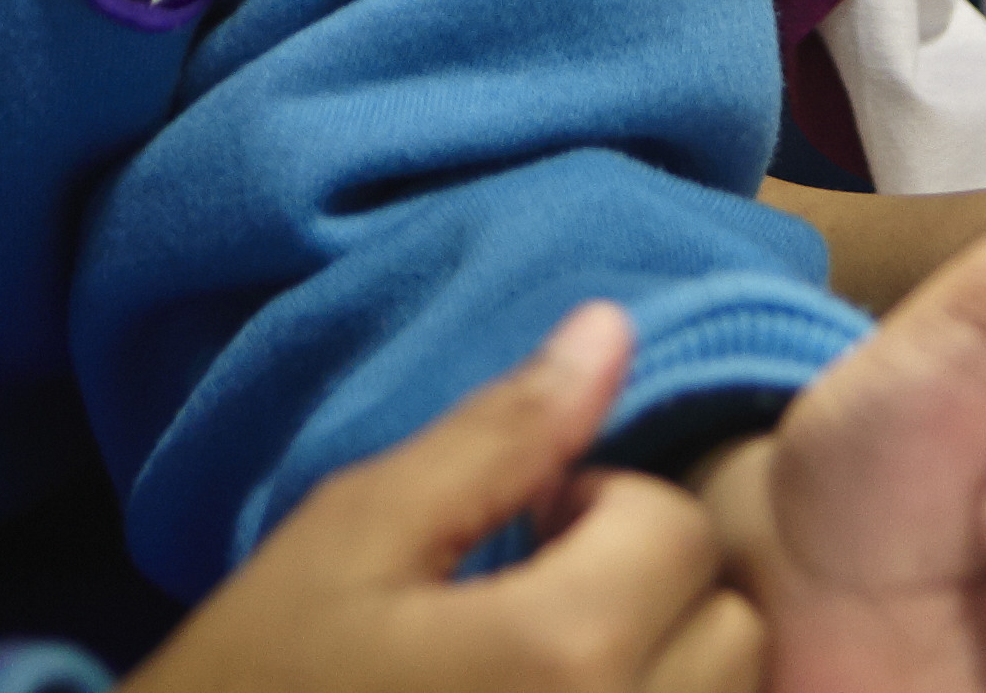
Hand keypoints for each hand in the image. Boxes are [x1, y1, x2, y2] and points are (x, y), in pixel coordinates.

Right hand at [133, 303, 757, 692]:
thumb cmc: (254, 687)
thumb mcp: (351, 543)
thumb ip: (496, 437)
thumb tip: (611, 328)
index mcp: (558, 655)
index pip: (680, 527)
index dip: (600, 506)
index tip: (518, 535)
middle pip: (731, 632)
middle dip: (652, 594)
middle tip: (535, 608)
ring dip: (661, 675)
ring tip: (542, 674)